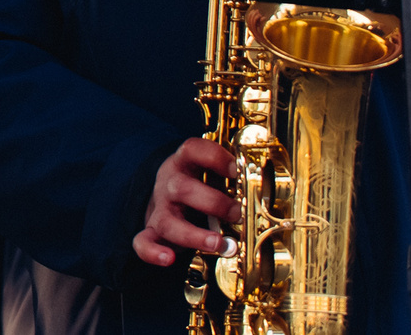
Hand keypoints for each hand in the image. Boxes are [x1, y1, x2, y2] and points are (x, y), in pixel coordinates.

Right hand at [133, 136, 240, 266]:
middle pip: (182, 188)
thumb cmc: (199, 187)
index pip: (193, 150)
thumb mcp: (210, 173)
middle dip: (213, 203)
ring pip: (168, 221)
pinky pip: (143, 242)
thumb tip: (267, 184)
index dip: (214, 157)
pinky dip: (153, 251)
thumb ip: (232, 177)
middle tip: (237, 214)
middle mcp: (170, 185)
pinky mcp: (153, 232)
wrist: (167, 199)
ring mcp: (160, 210)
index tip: (237, 169)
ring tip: (220, 244)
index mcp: (184, 164)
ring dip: (194, 234)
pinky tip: (168, 259)